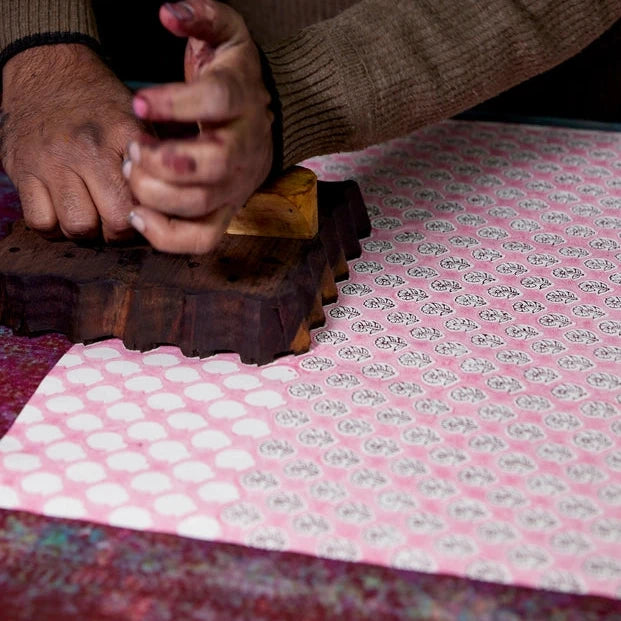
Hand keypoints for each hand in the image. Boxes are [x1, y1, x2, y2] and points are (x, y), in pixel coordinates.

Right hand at [1, 44, 142, 240]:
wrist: (47, 69)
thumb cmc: (101, 103)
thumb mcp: (138, 118)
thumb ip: (157, 158)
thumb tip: (174, 202)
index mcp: (123, 135)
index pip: (147, 196)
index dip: (151, 214)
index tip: (148, 211)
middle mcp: (87, 149)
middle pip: (115, 220)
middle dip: (121, 229)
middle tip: (119, 217)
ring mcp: (51, 161)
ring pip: (78, 227)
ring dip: (88, 230)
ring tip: (91, 212)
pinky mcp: (22, 170)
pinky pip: (41, 222)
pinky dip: (54, 226)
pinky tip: (63, 211)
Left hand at [125, 0, 273, 253]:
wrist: (271, 119)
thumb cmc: (235, 80)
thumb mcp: (227, 37)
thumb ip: (202, 17)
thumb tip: (168, 13)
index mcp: (244, 101)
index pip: (217, 101)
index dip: (176, 103)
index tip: (138, 103)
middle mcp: (246, 148)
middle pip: (213, 164)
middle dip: (162, 160)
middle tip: (133, 149)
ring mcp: (238, 185)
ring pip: (202, 204)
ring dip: (156, 194)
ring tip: (131, 172)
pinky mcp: (228, 211)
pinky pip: (203, 239)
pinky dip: (167, 237)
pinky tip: (139, 213)